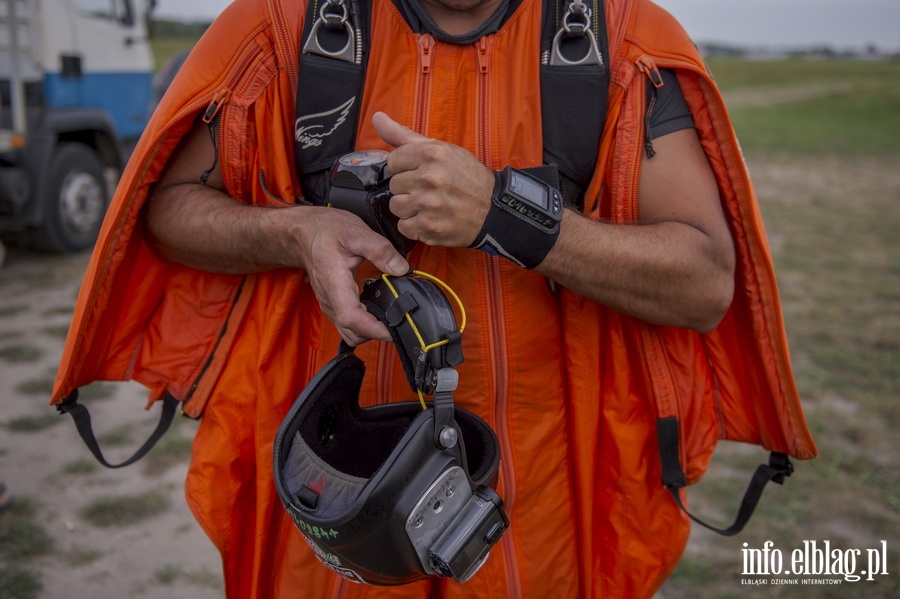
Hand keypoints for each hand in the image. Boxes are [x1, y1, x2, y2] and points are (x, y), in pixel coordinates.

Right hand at [296, 208, 408, 345]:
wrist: (304, 232)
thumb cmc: (325, 231)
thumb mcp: (356, 232)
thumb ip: (380, 250)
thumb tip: (401, 268)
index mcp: (334, 284)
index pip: (351, 318)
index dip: (373, 329)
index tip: (393, 330)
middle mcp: (330, 300)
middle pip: (352, 332)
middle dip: (376, 333)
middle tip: (399, 320)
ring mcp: (329, 304)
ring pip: (350, 332)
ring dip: (369, 331)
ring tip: (390, 317)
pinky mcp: (332, 304)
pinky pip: (347, 324)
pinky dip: (364, 324)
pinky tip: (377, 310)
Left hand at [372, 112, 494, 246]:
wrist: (493, 209)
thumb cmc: (467, 177)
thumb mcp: (441, 149)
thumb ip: (404, 135)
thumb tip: (377, 117)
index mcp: (431, 153)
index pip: (393, 161)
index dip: (406, 168)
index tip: (422, 173)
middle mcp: (429, 178)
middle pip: (394, 185)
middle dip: (409, 188)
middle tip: (431, 191)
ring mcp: (428, 204)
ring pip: (396, 206)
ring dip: (410, 208)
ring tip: (430, 206)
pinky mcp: (429, 227)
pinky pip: (404, 227)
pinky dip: (415, 226)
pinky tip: (431, 219)